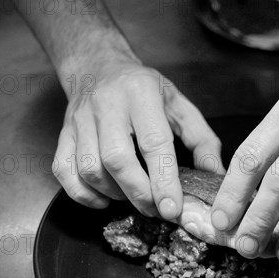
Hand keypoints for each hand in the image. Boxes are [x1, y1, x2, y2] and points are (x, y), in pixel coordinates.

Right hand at [52, 55, 223, 218]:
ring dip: (114, 194)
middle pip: (117, 159)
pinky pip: (64, 171)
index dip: (163, 180)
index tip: (172, 208)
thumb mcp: (179, 105)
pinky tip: (104, 198)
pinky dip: (83, 194)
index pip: (153, 142)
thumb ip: (202, 140)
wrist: (98, 67)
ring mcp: (80, 120)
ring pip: (90, 169)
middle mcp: (107, 105)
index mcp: (142, 94)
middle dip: (139, 193)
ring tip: (134, 198)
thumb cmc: (144, 90)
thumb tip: (214, 176)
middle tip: (156, 210)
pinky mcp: (63, 134)